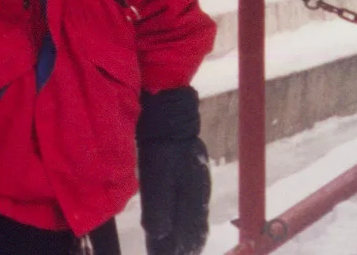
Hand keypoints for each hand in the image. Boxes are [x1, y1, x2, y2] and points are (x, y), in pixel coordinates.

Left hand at [137, 87, 210, 254]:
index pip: (187, 236)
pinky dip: (184, 225)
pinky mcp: (191, 178)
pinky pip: (191, 211)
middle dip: (180, 248)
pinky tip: (176, 228)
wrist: (170, 115)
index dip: (173, 251)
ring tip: (172, 250)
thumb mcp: (157, 174)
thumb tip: (159, 234)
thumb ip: (159, 206)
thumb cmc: (162, 145)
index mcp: (193, 198)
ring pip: (193, 222)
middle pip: (192, 232)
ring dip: (183, 239)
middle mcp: (200, 196)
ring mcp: (197, 186)